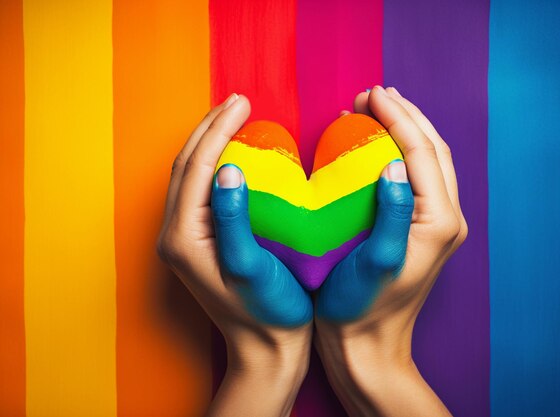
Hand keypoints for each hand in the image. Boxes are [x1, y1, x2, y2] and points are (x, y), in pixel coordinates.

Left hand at [157, 93, 312, 416]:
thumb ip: (234, 218)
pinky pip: (203, 191)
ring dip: (211, 142)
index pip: (196, 167)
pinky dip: (217, 164)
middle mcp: (175, 235)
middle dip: (209, 128)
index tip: (242, 103)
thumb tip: (228, 168)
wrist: (267, 352)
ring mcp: (185, 240)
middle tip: (238, 101)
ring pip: (191, 176)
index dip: (218, 129)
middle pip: (186, 166)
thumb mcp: (252, 267)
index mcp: (184, 237)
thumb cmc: (269, 313)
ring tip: (235, 117)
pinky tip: (238, 154)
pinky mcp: (200, 243)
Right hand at [315, 86, 466, 416]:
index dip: (397, 118)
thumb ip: (391, 212)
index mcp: (439, 221)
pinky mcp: (422, 229)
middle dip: (404, 115)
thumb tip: (393, 163)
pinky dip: (398, 152)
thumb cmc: (360, 309)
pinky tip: (376, 145)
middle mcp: (447, 218)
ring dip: (404, 129)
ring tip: (374, 109)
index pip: (421, 152)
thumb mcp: (375, 261)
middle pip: (432, 150)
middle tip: (370, 94)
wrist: (365, 347)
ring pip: (427, 160)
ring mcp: (437, 224)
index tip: (370, 94)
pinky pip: (415, 177)